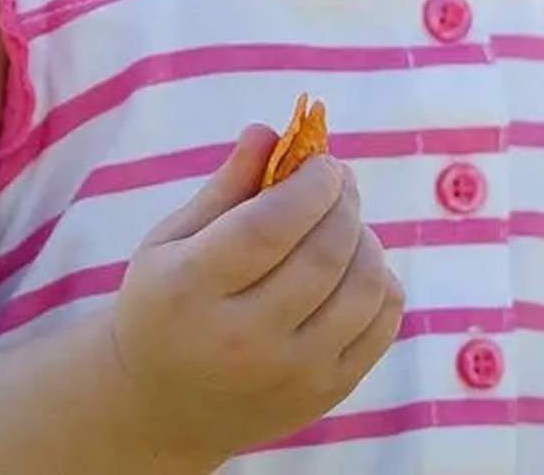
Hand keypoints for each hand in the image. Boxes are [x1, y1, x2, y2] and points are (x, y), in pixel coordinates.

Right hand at [109, 125, 404, 462]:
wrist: (162, 411)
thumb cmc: (163, 305)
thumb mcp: (171, 239)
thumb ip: (224, 186)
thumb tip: (269, 131)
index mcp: (192, 290)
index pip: (270, 226)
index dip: (310, 184)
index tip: (322, 161)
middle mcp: (243, 340)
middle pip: (323, 254)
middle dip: (343, 200)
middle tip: (337, 178)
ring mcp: (291, 374)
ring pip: (363, 289)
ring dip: (365, 237)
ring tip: (344, 221)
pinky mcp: (325, 395)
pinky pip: (382, 326)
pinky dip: (381, 282)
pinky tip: (354, 266)